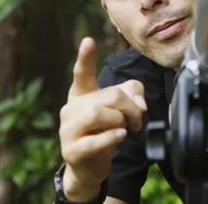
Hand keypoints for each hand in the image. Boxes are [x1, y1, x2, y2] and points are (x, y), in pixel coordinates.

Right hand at [58, 37, 146, 201]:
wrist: (89, 167)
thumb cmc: (105, 132)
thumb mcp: (121, 110)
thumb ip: (133, 96)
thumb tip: (140, 102)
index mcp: (82, 95)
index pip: (82, 74)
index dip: (85, 57)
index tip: (88, 40)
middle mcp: (71, 109)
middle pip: (109, 95)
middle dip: (131, 107)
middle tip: (138, 120)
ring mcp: (68, 130)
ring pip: (98, 114)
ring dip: (121, 120)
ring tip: (126, 128)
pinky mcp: (72, 150)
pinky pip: (94, 140)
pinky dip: (111, 136)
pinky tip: (120, 135)